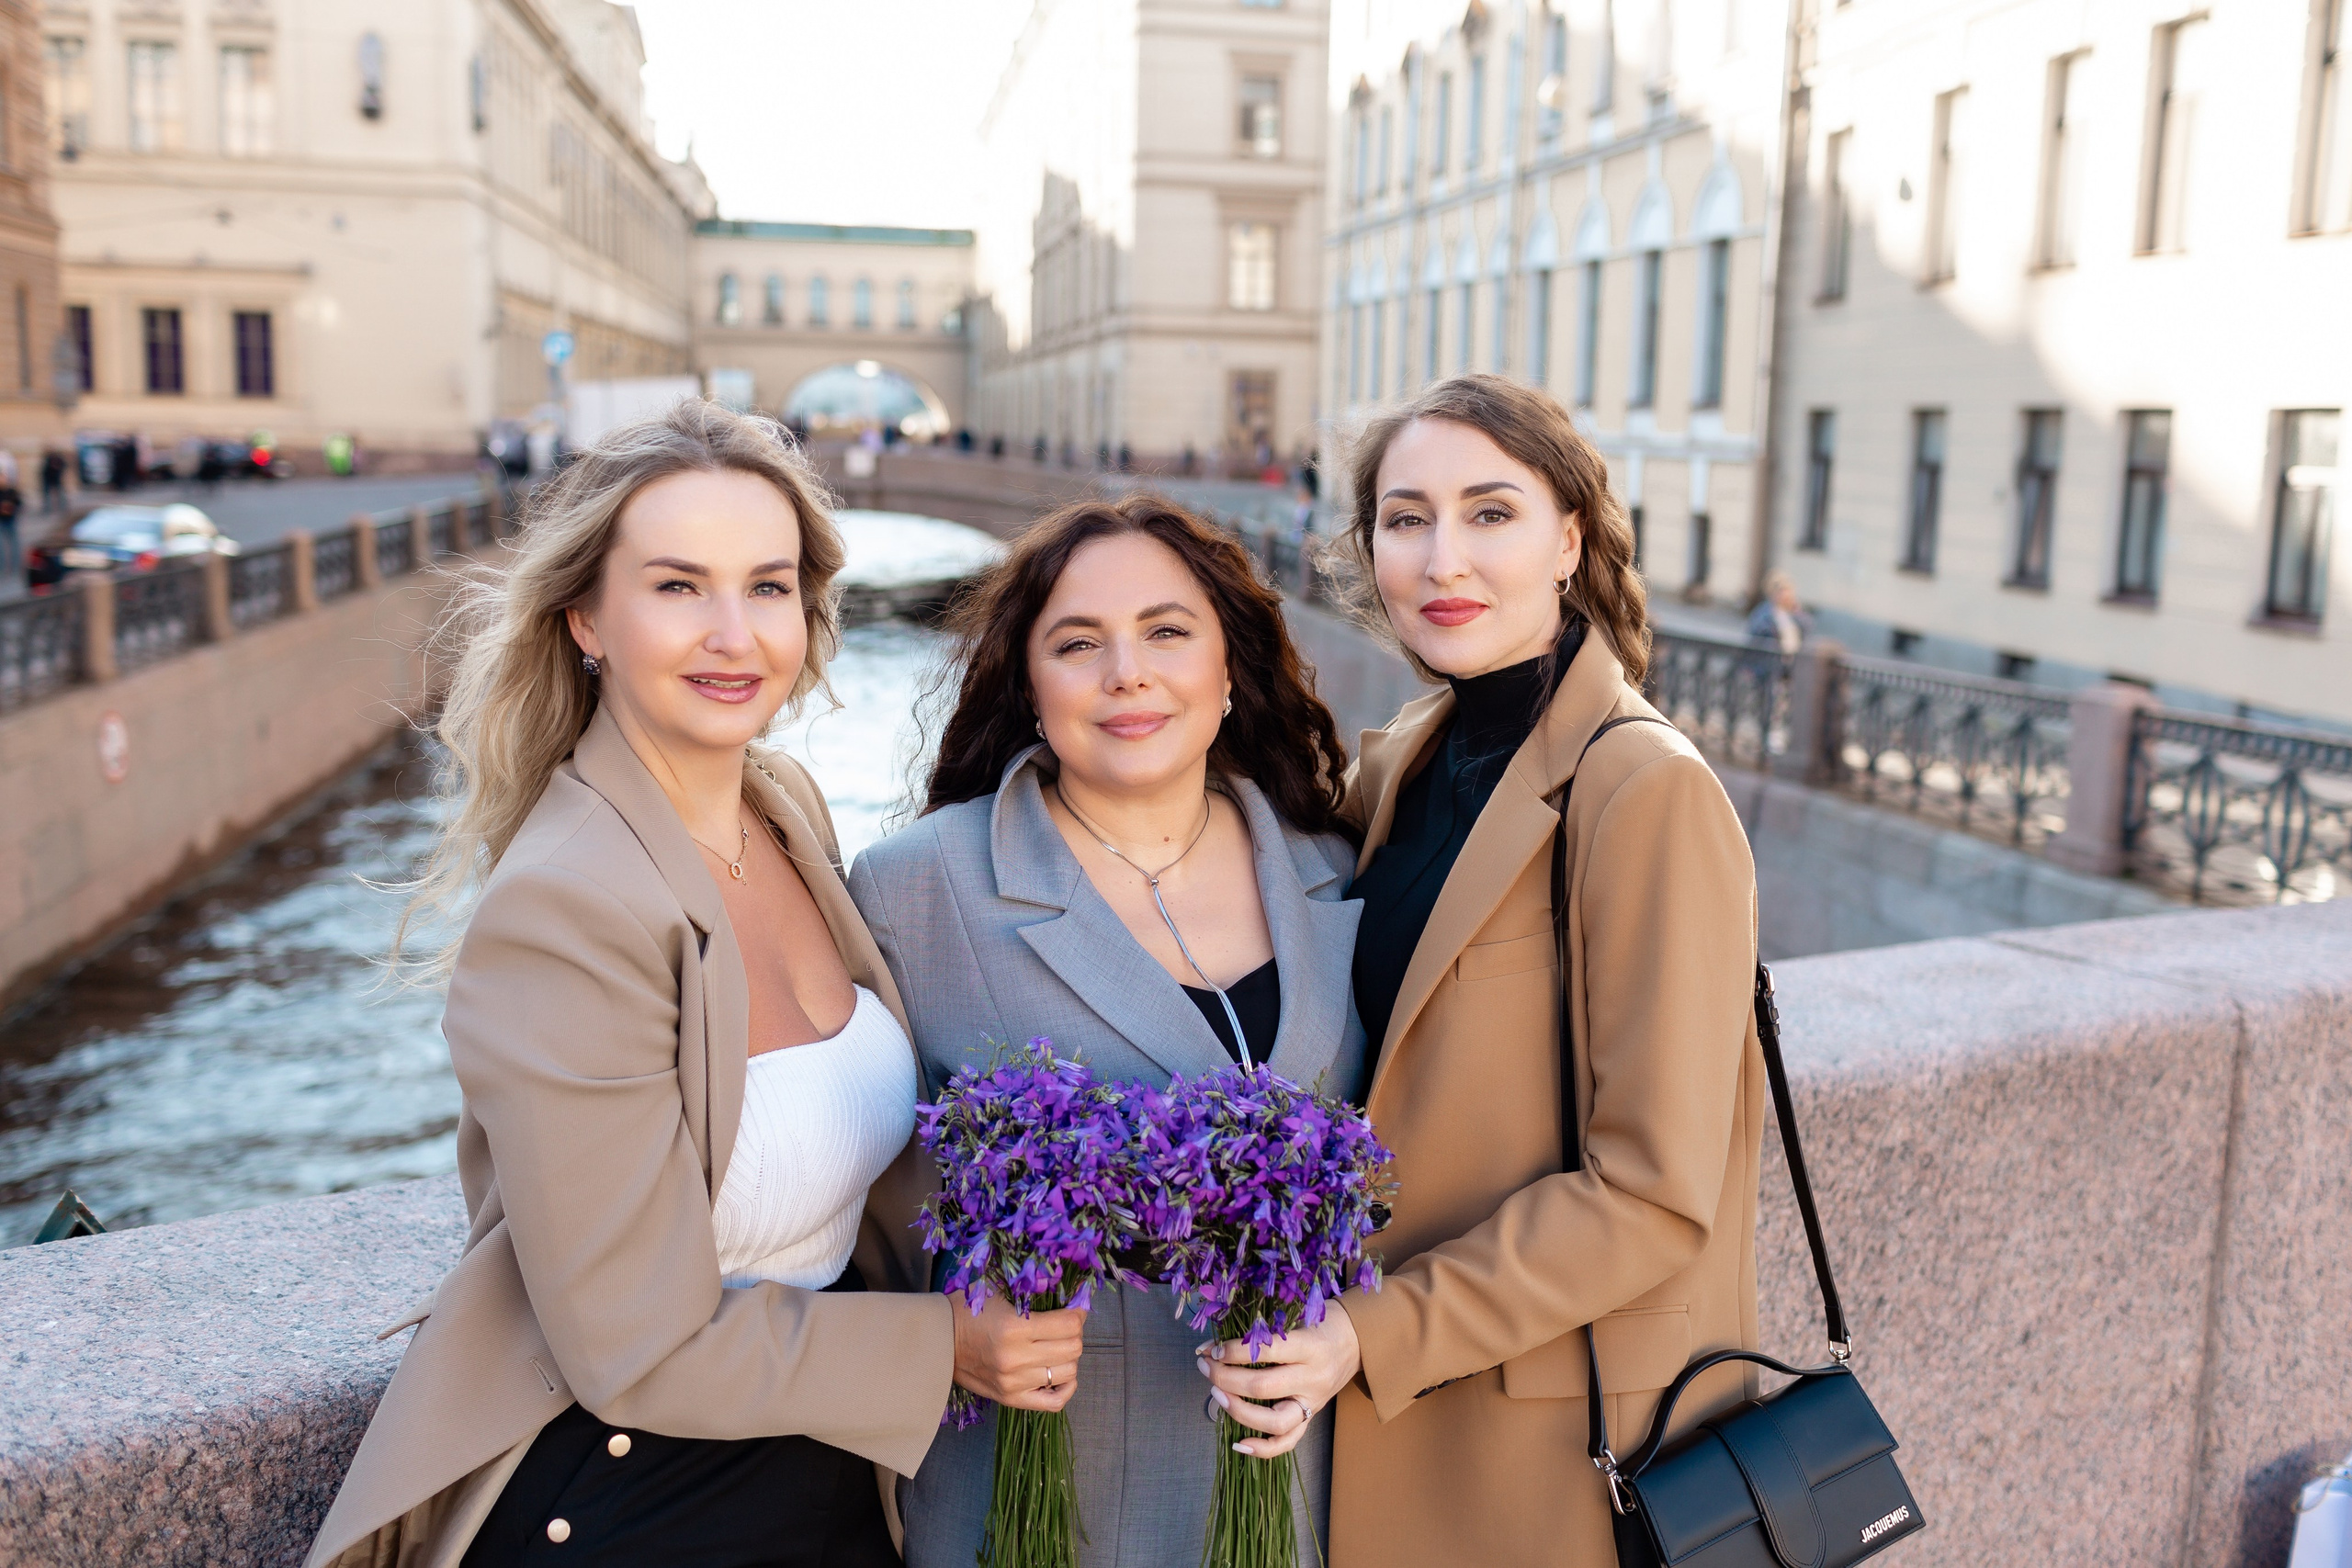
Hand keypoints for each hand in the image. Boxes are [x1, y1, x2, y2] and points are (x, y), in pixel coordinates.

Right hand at [951, 1293, 1086, 1413]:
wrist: (937, 1340)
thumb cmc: (968, 1311)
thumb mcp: (999, 1290)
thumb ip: (1034, 1292)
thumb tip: (1073, 1296)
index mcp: (1014, 1328)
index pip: (1070, 1324)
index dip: (1078, 1312)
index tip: (1074, 1307)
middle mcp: (1016, 1359)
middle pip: (1073, 1349)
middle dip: (1075, 1333)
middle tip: (1065, 1325)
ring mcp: (1014, 1383)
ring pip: (1068, 1373)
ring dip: (1069, 1357)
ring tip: (1058, 1346)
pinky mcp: (1010, 1399)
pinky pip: (1054, 1402)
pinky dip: (1066, 1388)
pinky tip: (1061, 1373)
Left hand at [1194, 1301, 1360, 1458]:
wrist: (1357, 1341)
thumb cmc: (1323, 1323)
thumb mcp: (1299, 1315)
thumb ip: (1265, 1329)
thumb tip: (1218, 1341)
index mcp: (1311, 1347)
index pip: (1267, 1352)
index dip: (1235, 1351)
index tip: (1214, 1348)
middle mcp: (1313, 1379)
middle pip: (1263, 1387)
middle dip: (1225, 1377)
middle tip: (1205, 1365)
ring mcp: (1313, 1403)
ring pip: (1274, 1421)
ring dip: (1238, 1410)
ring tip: (1216, 1394)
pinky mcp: (1311, 1418)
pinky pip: (1288, 1441)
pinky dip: (1263, 1448)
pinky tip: (1238, 1443)